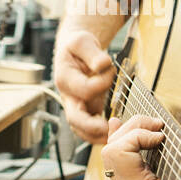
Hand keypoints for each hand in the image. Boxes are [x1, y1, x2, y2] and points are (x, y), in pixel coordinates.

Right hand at [53, 28, 114, 143]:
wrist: (75, 51)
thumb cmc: (78, 46)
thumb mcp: (82, 41)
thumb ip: (92, 53)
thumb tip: (103, 64)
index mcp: (64, 79)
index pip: (85, 89)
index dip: (102, 82)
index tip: (112, 69)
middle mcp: (68, 97)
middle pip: (75, 119)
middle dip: (92, 127)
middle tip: (110, 129)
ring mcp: (75, 106)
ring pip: (81, 129)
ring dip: (97, 136)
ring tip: (115, 138)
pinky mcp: (85, 110)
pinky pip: (89, 129)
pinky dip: (100, 134)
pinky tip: (115, 135)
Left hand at [101, 113, 180, 179]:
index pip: (119, 152)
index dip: (138, 135)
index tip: (161, 135)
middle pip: (112, 148)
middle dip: (134, 128)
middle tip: (158, 126)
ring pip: (111, 153)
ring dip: (127, 133)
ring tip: (149, 126)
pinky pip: (116, 160)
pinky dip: (120, 141)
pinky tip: (118, 126)